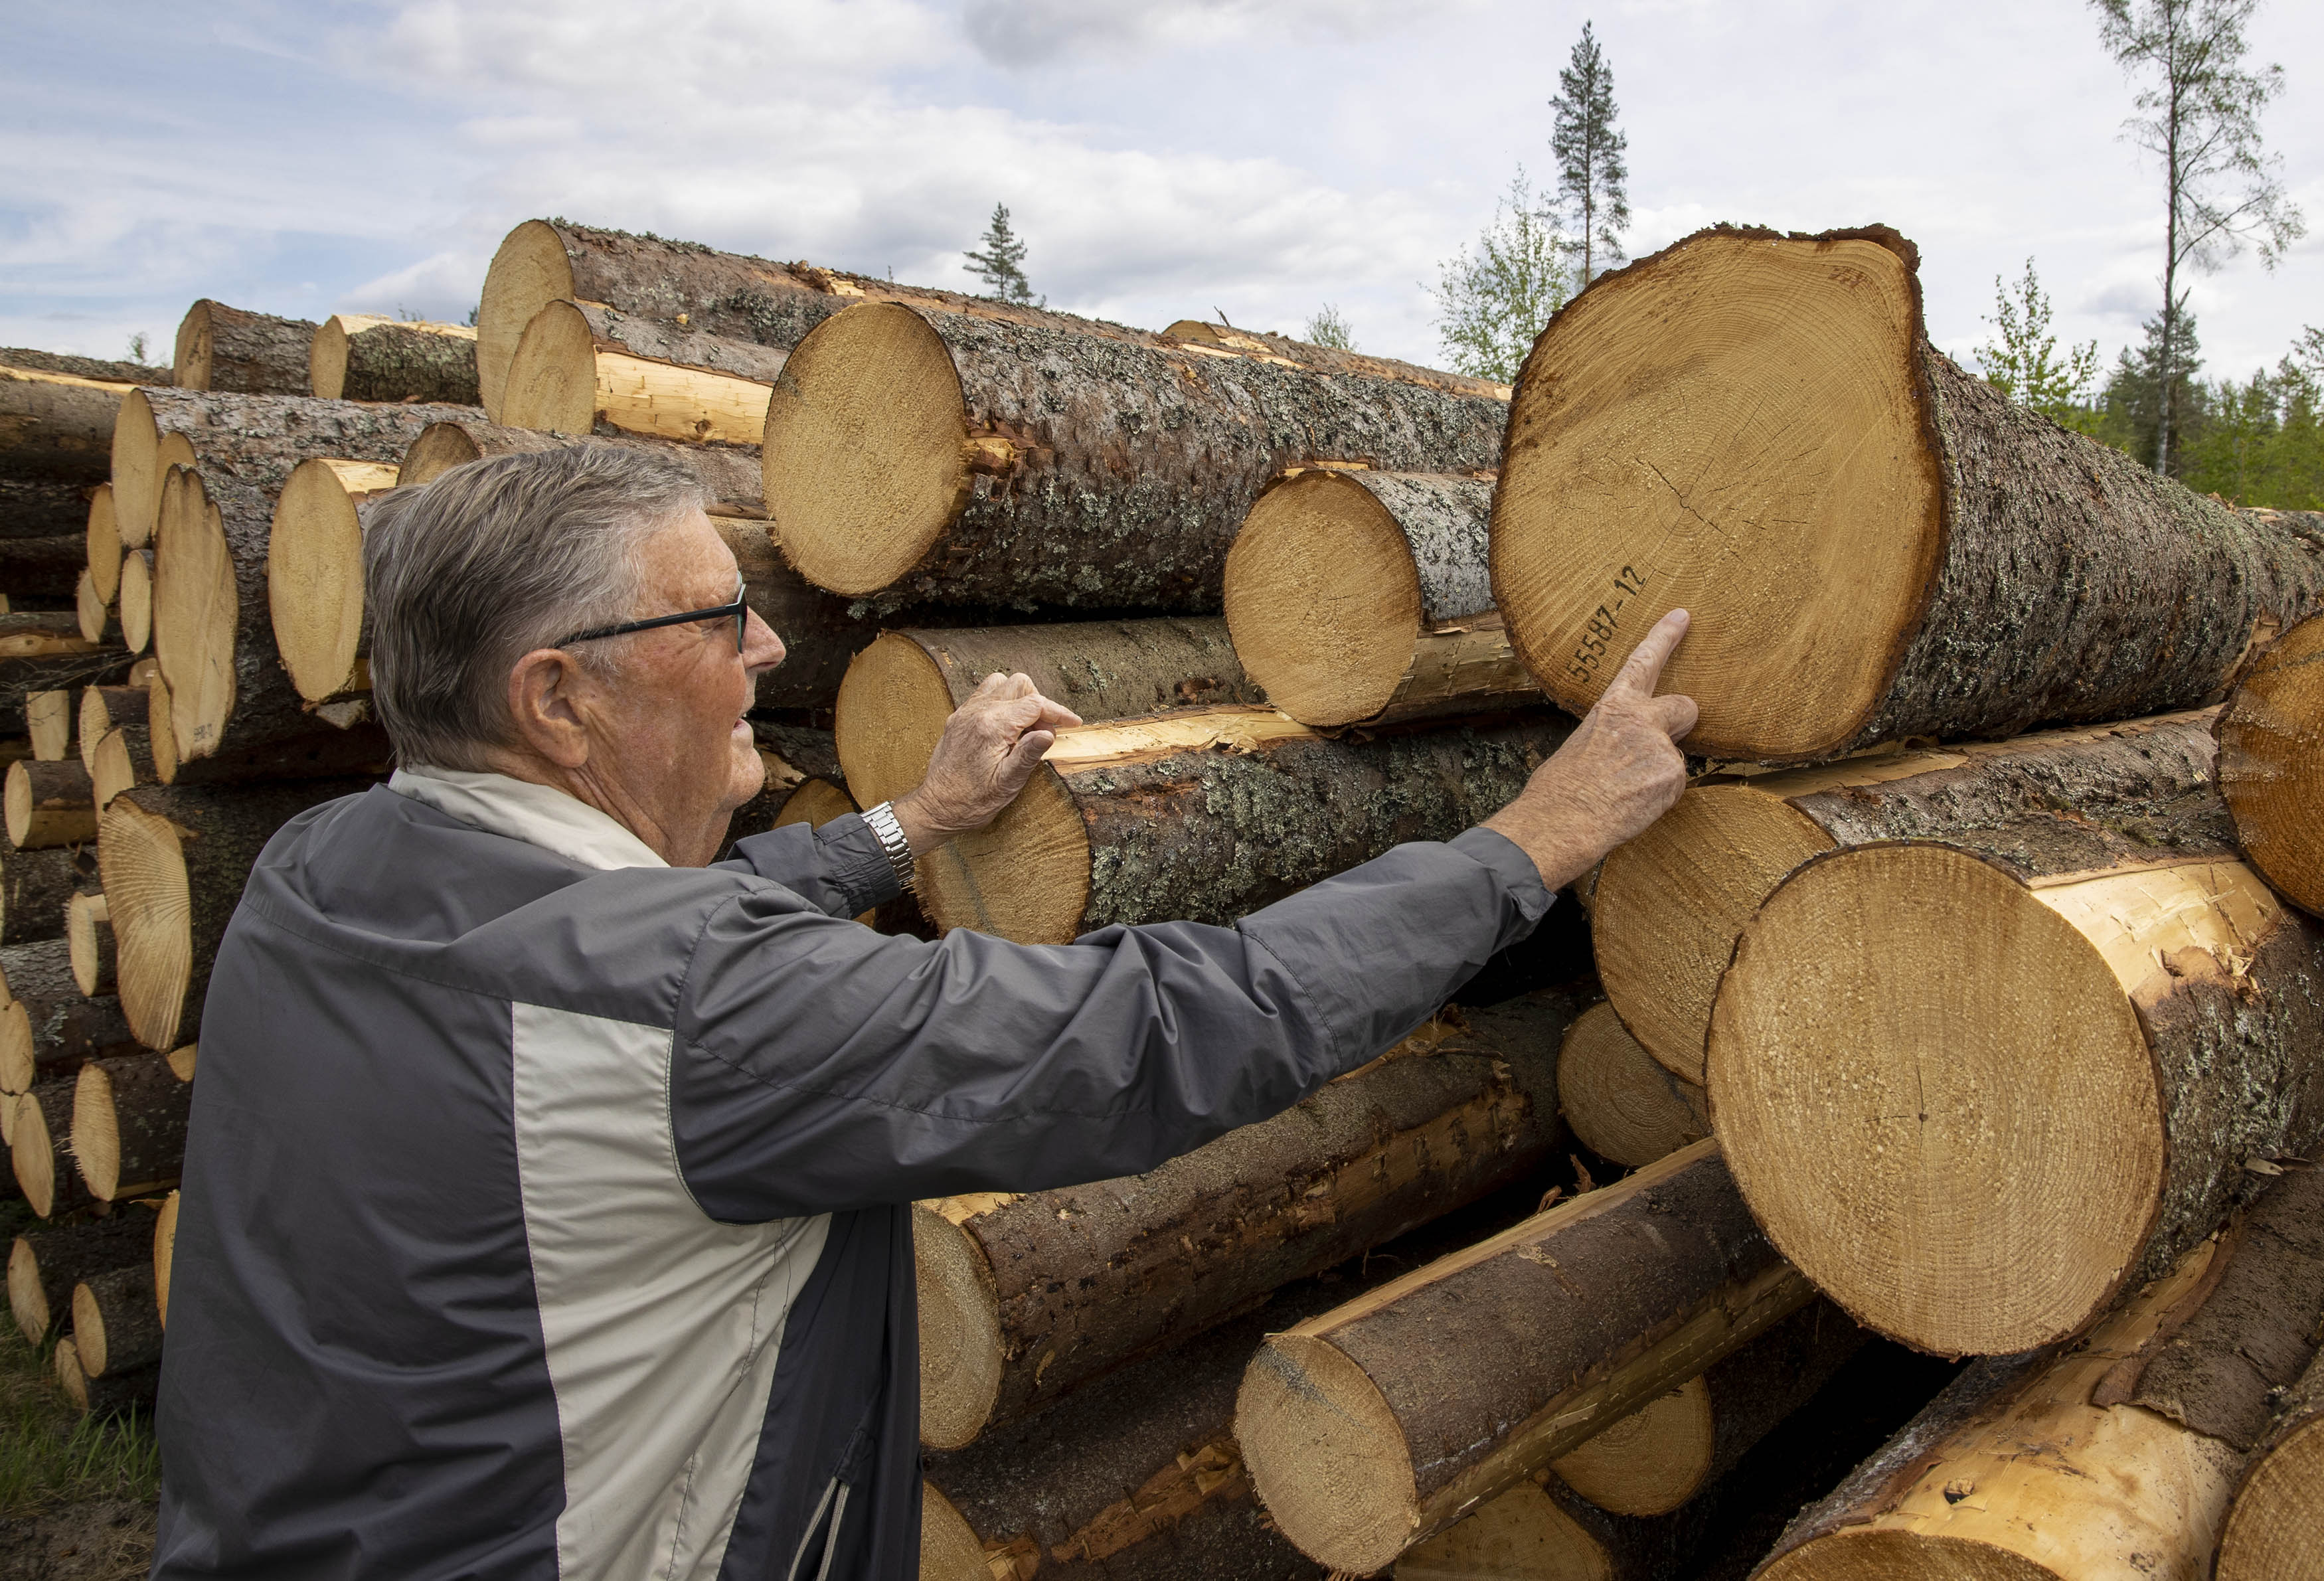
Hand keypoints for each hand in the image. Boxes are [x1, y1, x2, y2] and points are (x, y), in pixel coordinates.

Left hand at [893, 672, 1082, 852]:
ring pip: (1001, 683)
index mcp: (992, 727)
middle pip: (1019, 684)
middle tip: (1044, 731)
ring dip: (1019, 699)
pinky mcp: (959, 718)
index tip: (1073, 724)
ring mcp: (965, 712)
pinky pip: (985, 694)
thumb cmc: (972, 801)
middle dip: (1039, 703)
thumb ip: (1029, 754)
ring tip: (1026, 728)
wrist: (936, 808)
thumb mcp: (1008, 783)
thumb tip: (1050, 733)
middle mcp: (977, 712)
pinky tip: (1007, 728)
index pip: (1035, 704)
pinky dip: (1002, 703)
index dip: (1059, 712)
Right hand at [1485, 609, 1698, 889]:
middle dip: (1681, 721)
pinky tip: (1633, 806)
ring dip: (1656, 776)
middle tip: (1660, 744)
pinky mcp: (1673, 776)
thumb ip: (1613, 736)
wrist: (1561, 821)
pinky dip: (1658, 798)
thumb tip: (1624, 750)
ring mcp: (1661, 747)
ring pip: (1672, 760)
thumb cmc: (1559, 790)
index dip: (1665, 637)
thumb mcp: (1581, 746)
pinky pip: (1673, 786)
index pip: (1643, 662)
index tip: (1683, 616)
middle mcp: (1642, 719)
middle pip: (1685, 706)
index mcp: (1613, 707)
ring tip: (1622, 794)